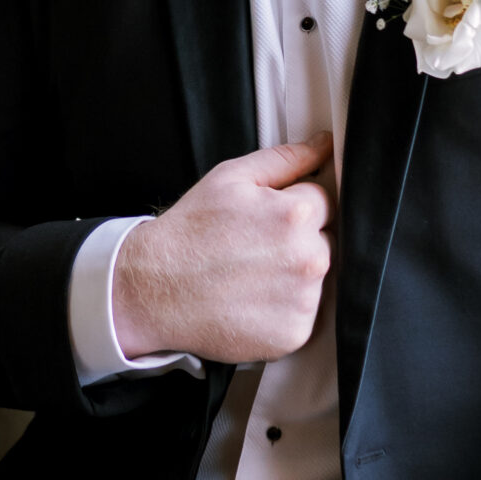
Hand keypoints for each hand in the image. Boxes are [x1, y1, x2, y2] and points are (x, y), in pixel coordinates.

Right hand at [113, 139, 332, 362]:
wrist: (155, 289)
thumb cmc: (189, 233)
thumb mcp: (231, 178)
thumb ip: (285, 159)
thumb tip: (324, 145)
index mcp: (296, 214)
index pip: (326, 201)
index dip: (296, 206)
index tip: (269, 220)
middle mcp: (308, 258)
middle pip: (326, 240)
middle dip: (299, 240)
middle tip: (255, 247)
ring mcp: (303, 300)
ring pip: (317, 279)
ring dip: (294, 275)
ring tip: (252, 275)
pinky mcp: (295, 334)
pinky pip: (305, 314)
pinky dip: (285, 308)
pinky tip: (253, 299)